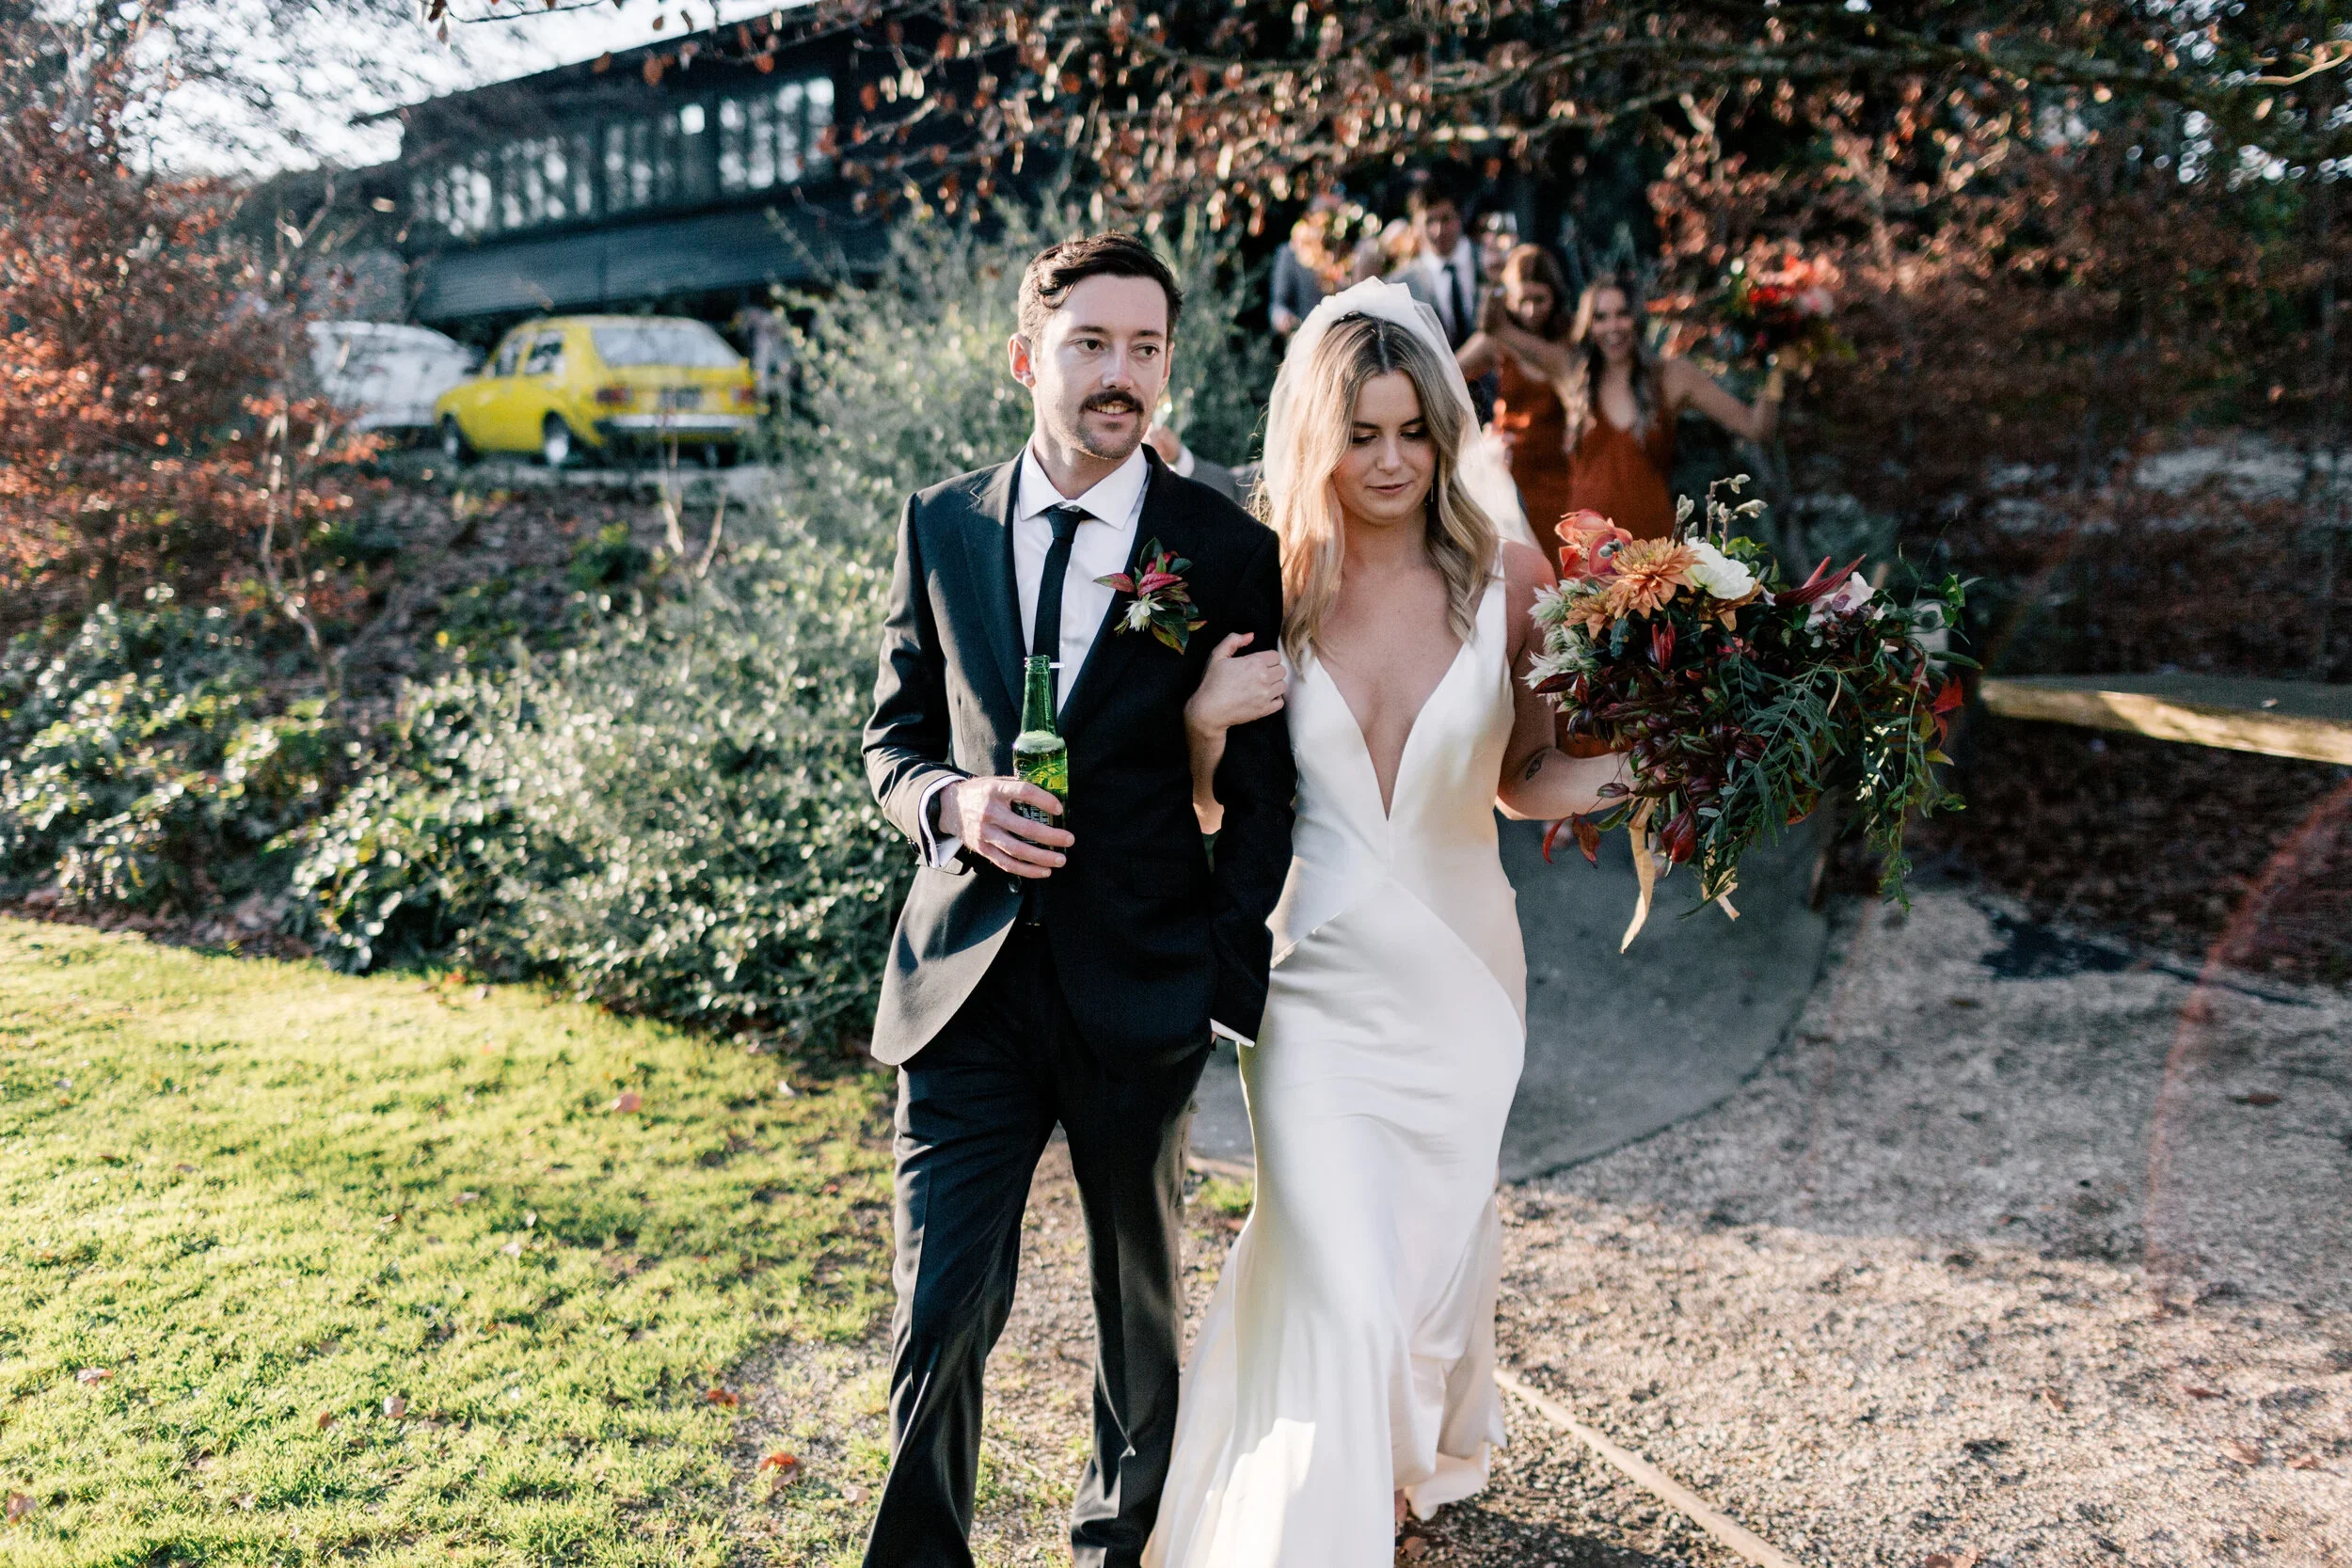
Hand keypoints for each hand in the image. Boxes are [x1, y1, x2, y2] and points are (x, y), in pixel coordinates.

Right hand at [936, 776, 1072, 878]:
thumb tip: (1049, 795)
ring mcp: (985, 833)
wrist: (949, 807)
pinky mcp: (983, 849)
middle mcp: (989, 812)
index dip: (1044, 800)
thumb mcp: (995, 782)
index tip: (1059, 809)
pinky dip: (1027, 870)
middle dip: (1050, 836)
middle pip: (1024, 828)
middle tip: (1069, 839)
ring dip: (1042, 858)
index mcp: (994, 791)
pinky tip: (1043, 871)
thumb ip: (1017, 787)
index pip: (1023, 792)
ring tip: (1060, 860)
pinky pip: (1007, 863)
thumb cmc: (980, 793)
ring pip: (1017, 850)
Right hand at [1185, 632, 1286, 736]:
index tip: (1259, 663)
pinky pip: (1280, 702)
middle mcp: (1264, 678)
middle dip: (1272, 670)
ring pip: (1283, 685)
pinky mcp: (1265, 709)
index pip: (1276, 656)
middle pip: (1281, 670)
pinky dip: (1275, 699)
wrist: (1208, 710)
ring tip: (1262, 686)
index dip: (1267, 658)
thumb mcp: (1217, 655)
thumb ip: (1233, 640)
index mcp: (1254, 662)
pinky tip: (1264, 697)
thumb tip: (1251, 636)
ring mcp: (1266, 695)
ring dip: (1275, 684)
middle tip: (1259, 674)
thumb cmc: (1211, 682)